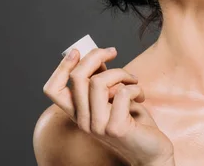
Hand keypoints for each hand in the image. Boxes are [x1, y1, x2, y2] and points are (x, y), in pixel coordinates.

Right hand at [43, 47, 174, 165]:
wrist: (151, 151)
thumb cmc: (133, 122)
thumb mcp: (112, 98)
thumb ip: (102, 81)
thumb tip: (96, 56)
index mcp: (78, 113)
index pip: (52, 90)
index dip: (61, 66)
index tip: (78, 51)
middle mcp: (83, 121)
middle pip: (77, 78)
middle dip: (95, 56)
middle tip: (112, 52)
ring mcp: (98, 126)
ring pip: (99, 82)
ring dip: (121, 72)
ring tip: (133, 79)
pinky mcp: (116, 128)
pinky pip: (123, 93)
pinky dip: (135, 87)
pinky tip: (141, 96)